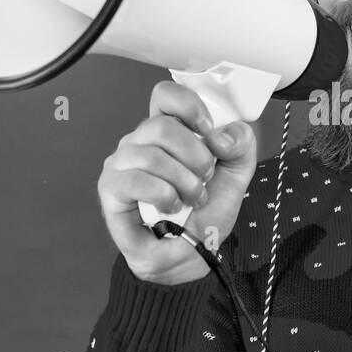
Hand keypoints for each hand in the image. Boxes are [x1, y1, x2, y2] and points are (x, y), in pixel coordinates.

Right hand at [97, 80, 256, 284]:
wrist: (190, 256)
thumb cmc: (204, 214)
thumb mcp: (236, 176)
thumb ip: (240, 145)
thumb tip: (220, 135)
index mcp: (168, 132)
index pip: (166, 96)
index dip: (189, 107)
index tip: (208, 131)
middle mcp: (141, 142)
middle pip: (161, 126)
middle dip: (194, 155)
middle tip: (205, 177)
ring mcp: (122, 164)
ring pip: (150, 155)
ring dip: (183, 181)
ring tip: (192, 198)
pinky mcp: (111, 190)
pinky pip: (135, 180)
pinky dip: (162, 194)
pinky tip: (171, 206)